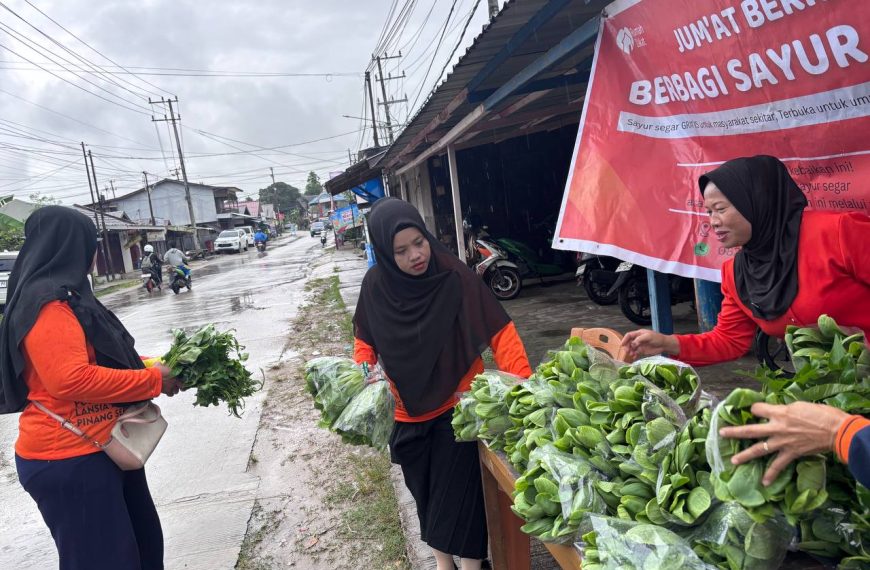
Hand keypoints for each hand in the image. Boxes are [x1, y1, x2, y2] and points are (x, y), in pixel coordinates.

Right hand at [155, 363, 182, 396]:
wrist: (152, 378)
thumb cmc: (156, 370)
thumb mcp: (159, 365)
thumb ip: (161, 364)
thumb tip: (159, 363)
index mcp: (175, 374)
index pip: (182, 378)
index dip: (181, 380)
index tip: (179, 380)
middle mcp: (175, 381)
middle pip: (181, 386)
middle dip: (178, 386)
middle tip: (175, 385)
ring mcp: (172, 387)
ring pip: (176, 391)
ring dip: (174, 390)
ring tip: (171, 388)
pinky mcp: (167, 391)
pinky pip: (170, 394)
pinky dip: (169, 393)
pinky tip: (167, 391)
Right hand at [620, 330, 678, 360]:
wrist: (664, 345)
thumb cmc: (657, 338)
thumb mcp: (648, 336)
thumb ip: (639, 339)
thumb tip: (632, 344)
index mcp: (638, 334)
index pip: (629, 335)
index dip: (625, 339)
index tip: (622, 345)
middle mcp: (638, 339)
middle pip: (629, 342)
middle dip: (627, 346)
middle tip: (627, 351)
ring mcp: (639, 345)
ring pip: (631, 348)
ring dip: (630, 351)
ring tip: (631, 354)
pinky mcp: (642, 351)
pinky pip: (635, 353)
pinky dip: (634, 355)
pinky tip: (634, 357)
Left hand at [719, 402, 849, 485]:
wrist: (835, 431)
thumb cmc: (821, 414)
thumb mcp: (799, 405)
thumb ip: (784, 410)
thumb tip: (777, 412)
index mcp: (779, 412)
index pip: (757, 409)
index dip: (755, 409)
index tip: (755, 410)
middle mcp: (776, 427)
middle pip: (750, 430)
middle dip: (735, 432)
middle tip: (721, 433)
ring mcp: (782, 442)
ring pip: (759, 449)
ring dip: (745, 456)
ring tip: (733, 461)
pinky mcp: (791, 453)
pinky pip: (778, 466)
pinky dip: (771, 474)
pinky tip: (764, 482)